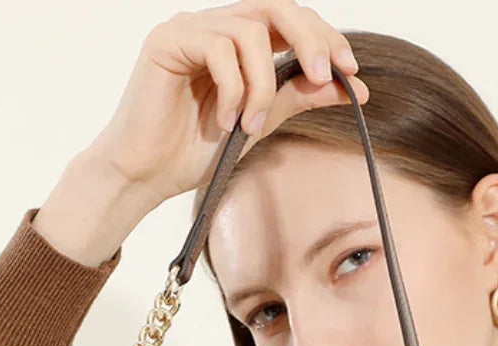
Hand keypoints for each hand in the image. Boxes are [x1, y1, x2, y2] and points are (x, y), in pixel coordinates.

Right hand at [89, 0, 368, 207]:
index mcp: (237, 41)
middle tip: (326, 76)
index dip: (325, 38)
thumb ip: (296, 97)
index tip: (351, 73)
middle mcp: (214, 25)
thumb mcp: (259, 122)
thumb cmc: (192, 152)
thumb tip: (349, 87)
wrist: (146, 176)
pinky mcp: (167, 41)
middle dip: (311, 39)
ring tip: (250, 126)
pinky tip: (225, 121)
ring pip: (250, 32)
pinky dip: (233, 89)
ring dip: (262, 85)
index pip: (289, 20)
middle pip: (276, 6)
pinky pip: (219, 49)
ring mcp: (189, 28)